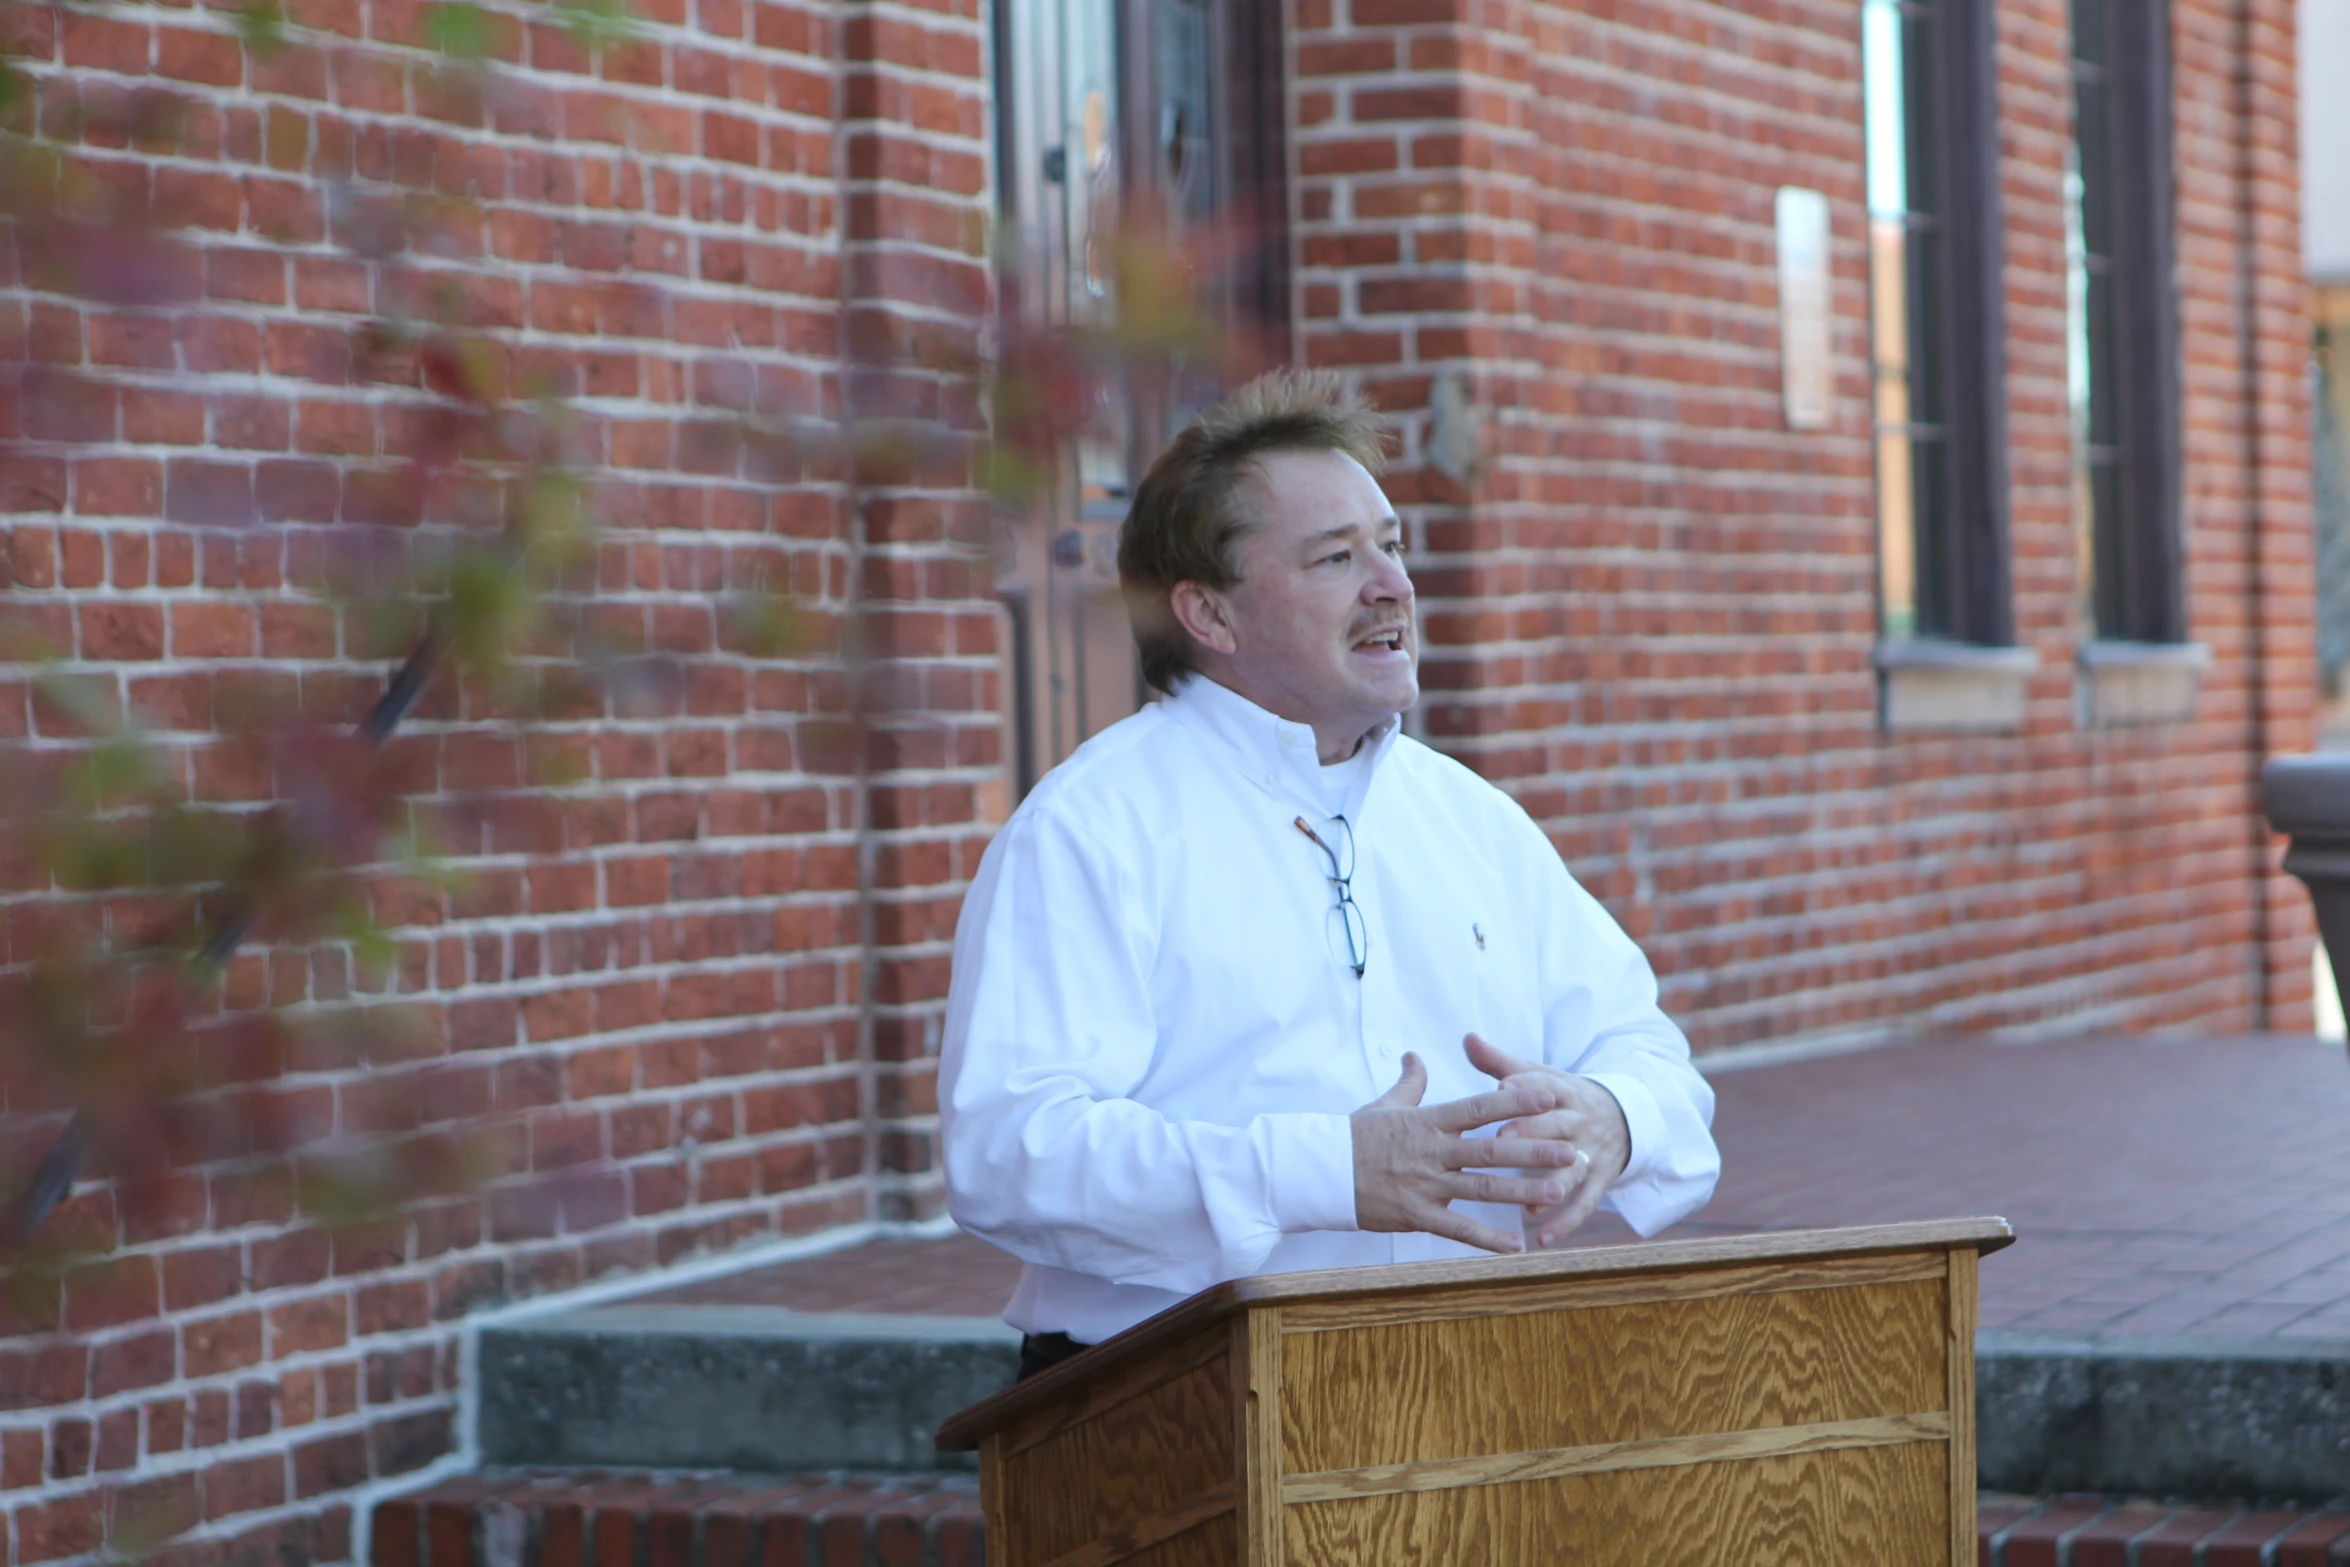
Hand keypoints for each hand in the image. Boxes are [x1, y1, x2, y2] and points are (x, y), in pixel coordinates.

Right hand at [1350, 1052, 1579, 1253]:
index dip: (1515, 1100)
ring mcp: (1425, 1185)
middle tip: (1570, 1150)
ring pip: (1481, 1189)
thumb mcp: (1384, 1105)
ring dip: (1522, 1191)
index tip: (1548, 1094)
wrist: (1319, 1172)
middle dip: (1533, 1150)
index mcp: (1428, 1122)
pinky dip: (1487, 1239)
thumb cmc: (1354, 1136)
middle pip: (1491, 1151)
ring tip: (1558, 1192)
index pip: (1479, 1107)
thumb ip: (1410, 1083)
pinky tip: (1517, 1245)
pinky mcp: (1416, 1215)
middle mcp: (1432, 1153)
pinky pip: (1457, 1229)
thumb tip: (1416, 1057)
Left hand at [1465, 1033, 1630, 1249]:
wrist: (1622, 1117)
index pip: (1544, 1085)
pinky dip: (1564, 1221)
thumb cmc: (1561, 1098)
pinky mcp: (1600, 1180)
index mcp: (1563, 1090)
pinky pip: (1584, 1203)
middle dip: (1532, 1132)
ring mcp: (1592, 1151)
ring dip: (1551, 1183)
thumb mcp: (1539, 1076)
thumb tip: (1467, 1037)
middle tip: (1503, 1138)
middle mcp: (1579, 1120)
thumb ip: (1501, 1063)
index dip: (1524, 1086)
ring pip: (1572, 1167)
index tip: (1501, 1087)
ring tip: (1526, 1201)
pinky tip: (1541, 1237)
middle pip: (1556, 1125)